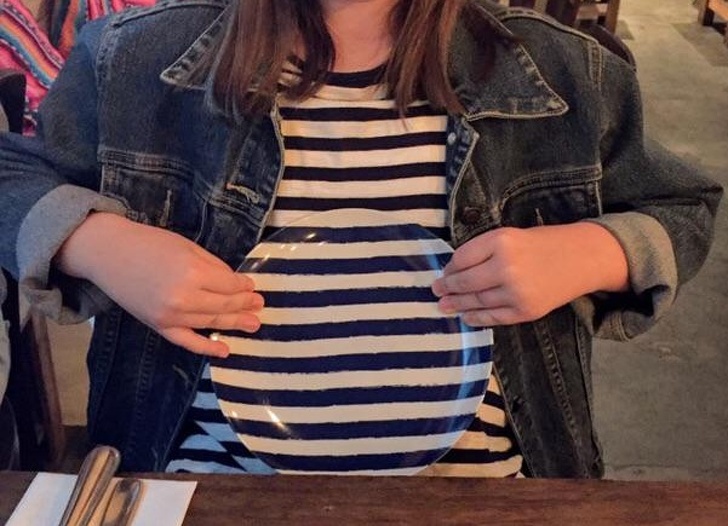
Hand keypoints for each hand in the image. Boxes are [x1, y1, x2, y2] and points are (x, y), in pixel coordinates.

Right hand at [56, 213, 262, 356]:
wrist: (109, 254)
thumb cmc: (149, 243)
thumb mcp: (187, 246)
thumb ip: (212, 265)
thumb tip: (234, 282)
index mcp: (193, 272)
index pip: (229, 284)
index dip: (244, 286)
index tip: (252, 286)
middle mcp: (184, 297)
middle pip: (224, 305)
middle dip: (245, 305)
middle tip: (260, 305)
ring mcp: (171, 316)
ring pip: (211, 323)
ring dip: (235, 323)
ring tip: (253, 324)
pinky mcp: (159, 326)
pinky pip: (187, 341)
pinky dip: (207, 347)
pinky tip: (225, 350)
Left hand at [431, 223, 628, 326]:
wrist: (582, 258)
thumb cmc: (543, 243)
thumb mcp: (511, 235)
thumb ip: (483, 250)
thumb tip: (452, 271)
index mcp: (501, 241)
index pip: (462, 258)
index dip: (449, 267)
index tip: (443, 272)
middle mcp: (507, 267)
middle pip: (465, 282)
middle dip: (447, 288)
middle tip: (435, 290)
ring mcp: (516, 292)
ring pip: (476, 301)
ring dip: (457, 305)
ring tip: (444, 305)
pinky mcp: (526, 311)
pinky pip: (494, 317)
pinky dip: (476, 317)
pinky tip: (465, 316)